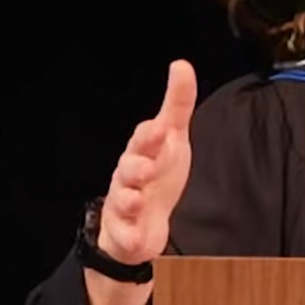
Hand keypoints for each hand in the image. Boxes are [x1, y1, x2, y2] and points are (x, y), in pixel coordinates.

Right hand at [98, 60, 196, 266]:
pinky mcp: (126, 231)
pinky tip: (137, 239)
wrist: (141, 222)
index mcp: (141, 153)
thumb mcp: (172, 138)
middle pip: (128, 168)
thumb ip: (177, 104)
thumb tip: (182, 65)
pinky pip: (126, 235)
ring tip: (138, 199)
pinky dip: (131, 237)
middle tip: (148, 167)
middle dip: (137, 166)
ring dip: (130, 199)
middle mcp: (128, 176)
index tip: (159, 129)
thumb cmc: (156, 173)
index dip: (151, 136)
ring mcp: (125, 203)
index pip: (144, 140)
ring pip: (123, 199)